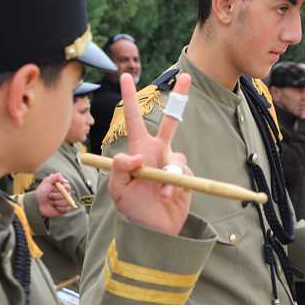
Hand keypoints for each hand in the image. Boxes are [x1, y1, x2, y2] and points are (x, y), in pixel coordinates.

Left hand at [36, 173, 71, 216]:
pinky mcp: (64, 209)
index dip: (61, 188)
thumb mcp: (47, 182)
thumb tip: (63, 177)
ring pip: (66, 202)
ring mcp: (65, 202)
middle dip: (56, 195)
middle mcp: (66, 194)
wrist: (37, 203)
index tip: (53, 188)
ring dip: (56, 202)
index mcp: (63, 187)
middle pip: (66, 195)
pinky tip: (54, 207)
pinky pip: (66, 209)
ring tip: (50, 202)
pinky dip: (59, 208)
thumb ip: (55, 177)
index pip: (68, 187)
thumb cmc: (42, 192)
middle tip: (49, 195)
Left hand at [108, 72, 192, 234]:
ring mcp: (172, 164)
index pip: (133, 119)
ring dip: (168, 176)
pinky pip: (182, 173)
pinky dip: (174, 185)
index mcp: (137, 150)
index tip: (126, 76)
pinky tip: (166, 197)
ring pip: (176, 157)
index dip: (129, 98)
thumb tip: (136, 155)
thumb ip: (119, 168)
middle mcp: (157, 152)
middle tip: (188, 76)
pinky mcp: (185, 176)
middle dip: (180, 97)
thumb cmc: (133, 209)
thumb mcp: (117, 190)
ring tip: (160, 194)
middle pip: (171, 120)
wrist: (155, 229)